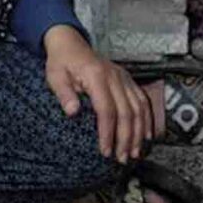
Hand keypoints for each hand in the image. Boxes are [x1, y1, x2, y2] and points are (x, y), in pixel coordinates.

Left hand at [43, 25, 151, 162]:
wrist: (71, 44)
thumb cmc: (62, 62)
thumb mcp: (55, 76)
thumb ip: (64, 94)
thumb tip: (72, 112)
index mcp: (96, 76)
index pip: (106, 110)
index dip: (108, 133)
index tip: (105, 151)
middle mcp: (114, 77)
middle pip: (127, 112)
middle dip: (126, 138)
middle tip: (121, 158)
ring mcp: (123, 78)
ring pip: (138, 108)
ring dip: (138, 132)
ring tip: (134, 152)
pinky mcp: (128, 80)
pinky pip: (143, 100)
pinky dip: (147, 119)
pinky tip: (146, 135)